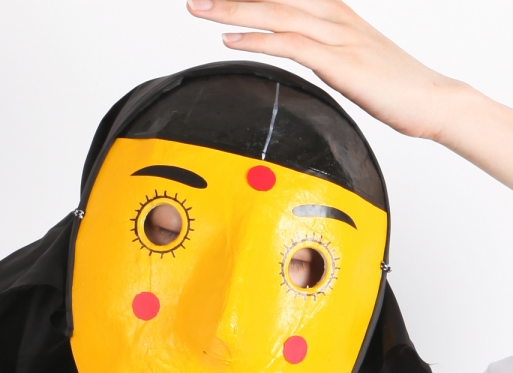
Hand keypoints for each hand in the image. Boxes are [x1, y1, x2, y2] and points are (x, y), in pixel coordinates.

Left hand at [186, 0, 452, 140]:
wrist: (434, 101)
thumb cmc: (398, 87)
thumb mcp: (355, 61)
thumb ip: (327, 52)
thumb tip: (304, 54)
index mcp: (339, 15)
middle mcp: (336, 18)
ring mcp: (338, 37)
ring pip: (277, 14)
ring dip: (234, 9)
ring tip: (200, 7)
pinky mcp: (340, 62)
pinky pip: (290, 44)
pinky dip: (257, 39)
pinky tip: (230, 38)